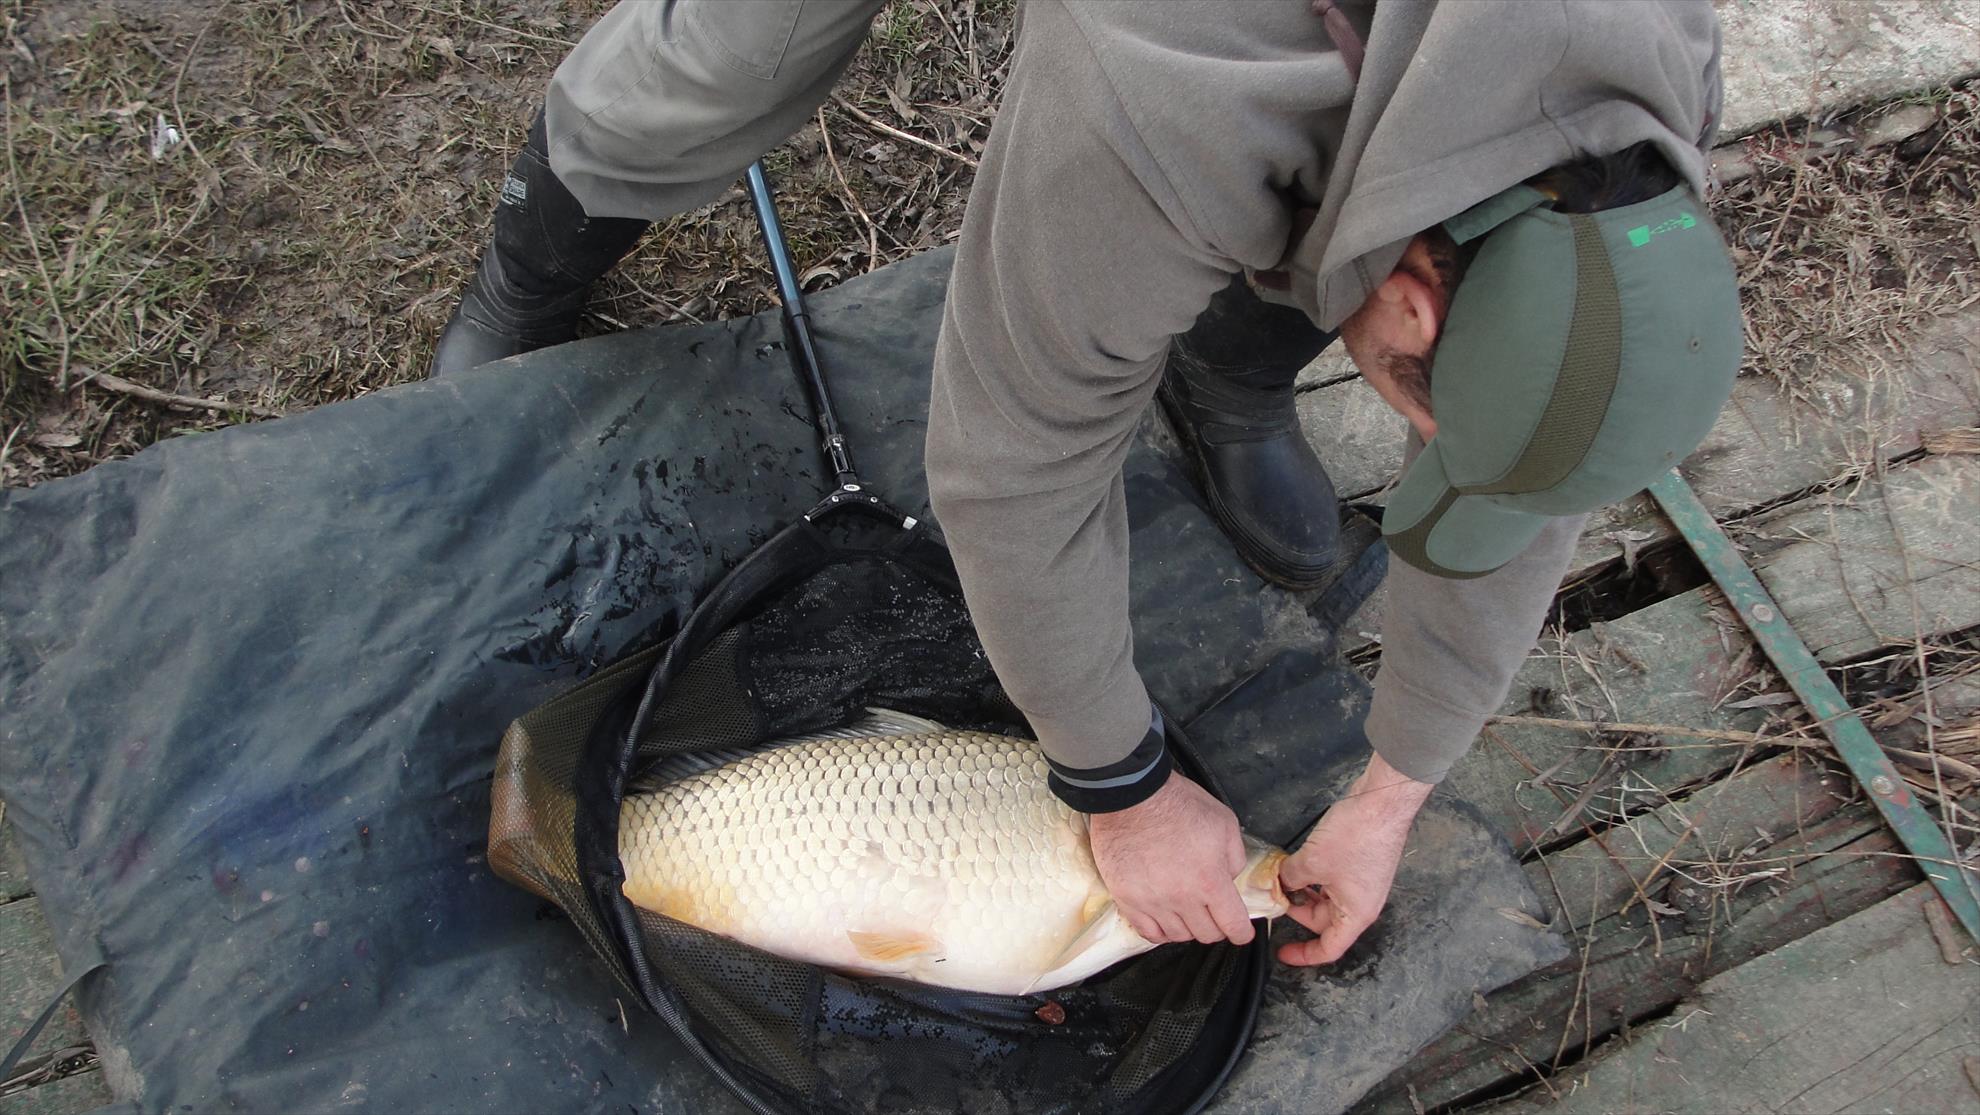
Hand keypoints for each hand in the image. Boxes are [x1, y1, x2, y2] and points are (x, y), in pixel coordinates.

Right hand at [1087, 774, 1255, 945]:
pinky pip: (1147, 932)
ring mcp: (1152, 902)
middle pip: (1206, 934)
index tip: (1240, 932)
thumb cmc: (1177, 804)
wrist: (1132, 795)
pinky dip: (1160, 931)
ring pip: (1178, 935)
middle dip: (1216, 926)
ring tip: (1187, 911)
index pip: (1233, 925)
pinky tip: (1165, 919)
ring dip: (1188, 927)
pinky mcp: (1127, 899)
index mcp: (1210, 880)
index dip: (1241, 932)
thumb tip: (1229, 879)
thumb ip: (1235, 858)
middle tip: (1213, 913)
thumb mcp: (1224, 823)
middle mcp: (1182, 898)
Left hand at [1277, 753, 1432, 965]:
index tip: (1283, 953)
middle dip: (1297, 912)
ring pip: (1326, 899)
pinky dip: (1314, 877)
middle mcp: (1363, 903)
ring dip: (1304, 893)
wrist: (1382, 802)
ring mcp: (1362, 883)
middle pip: (1325, 921)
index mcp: (1356, 914)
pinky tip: (1297, 865)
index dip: (1304, 954)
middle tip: (1274, 899)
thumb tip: (1279, 883)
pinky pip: (1332, 881)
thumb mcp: (1312, 861)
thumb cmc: (1357, 836)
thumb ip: (1290, 878)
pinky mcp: (1360, 864)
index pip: (1330, 947)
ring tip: (1282, 880)